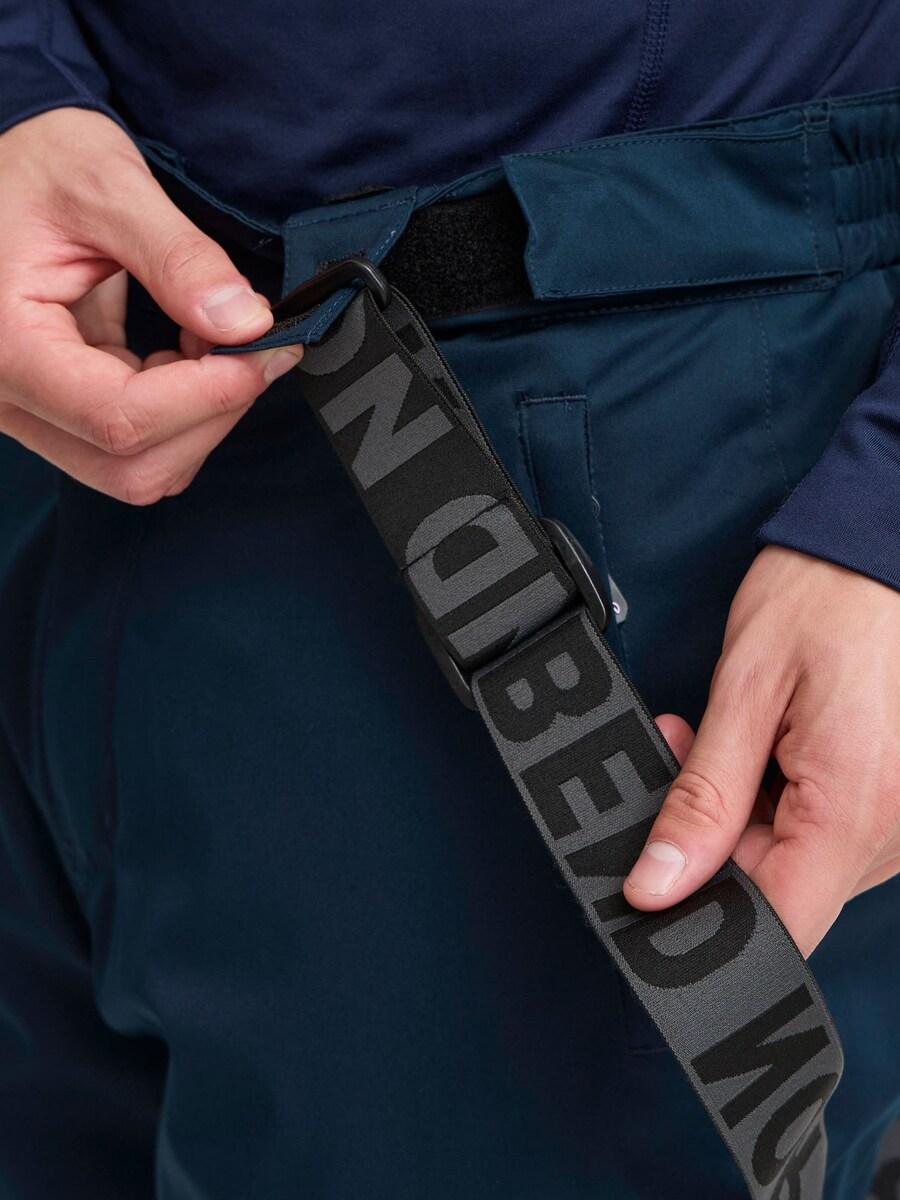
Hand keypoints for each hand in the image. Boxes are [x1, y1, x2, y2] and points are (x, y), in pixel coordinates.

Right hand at [0, 108, 301, 502]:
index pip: (121, 417)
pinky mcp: (61, 413)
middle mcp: (9, 397)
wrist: (1, 173)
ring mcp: (33, 413)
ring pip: (140, 471)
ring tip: (212, 342)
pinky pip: (135, 448)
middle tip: (252, 348)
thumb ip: (178, 255)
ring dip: (200, 418)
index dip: (209, 395)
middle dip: (212, 415)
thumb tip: (246, 324)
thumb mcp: (105, 184)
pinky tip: (188, 351)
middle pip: (136, 466)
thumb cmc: (32, 165)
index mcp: (6, 345)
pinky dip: (183, 412)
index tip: (264, 350)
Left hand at [624, 545, 899, 956]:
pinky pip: (830, 828)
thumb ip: (702, 797)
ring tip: (736, 731)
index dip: (706, 919)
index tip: (655, 884)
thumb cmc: (826, 596)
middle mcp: (897, 828)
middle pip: (781, 888)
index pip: (779, 924)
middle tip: (683, 751)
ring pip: (800, 858)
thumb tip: (656, 883)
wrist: (885, 543)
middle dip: (715, 835)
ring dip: (748, 809)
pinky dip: (787, 796)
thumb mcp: (746, 689)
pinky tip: (770, 742)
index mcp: (857, 806)